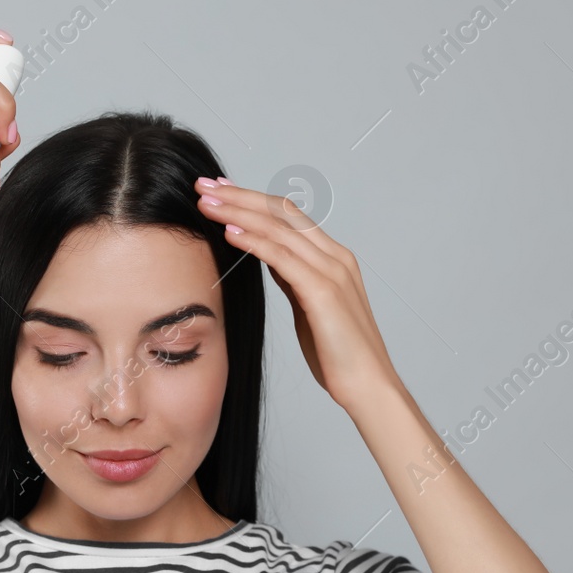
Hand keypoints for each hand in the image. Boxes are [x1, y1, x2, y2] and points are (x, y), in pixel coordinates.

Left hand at [194, 176, 399, 406]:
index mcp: (334, 258)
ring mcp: (332, 272)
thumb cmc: (338, 354)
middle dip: (240, 196)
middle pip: (282, 212)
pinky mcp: (324, 292)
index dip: (252, 200)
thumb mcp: (309, 307)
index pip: (288, 215)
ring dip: (239, 212)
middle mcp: (335, 257)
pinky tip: (229, 232)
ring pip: (279, 228)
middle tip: (205, 185)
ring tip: (208, 203)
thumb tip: (268, 257)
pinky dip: (254, 241)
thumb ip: (293, 278)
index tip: (220, 192)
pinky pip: (283, 258)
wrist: (368, 386)